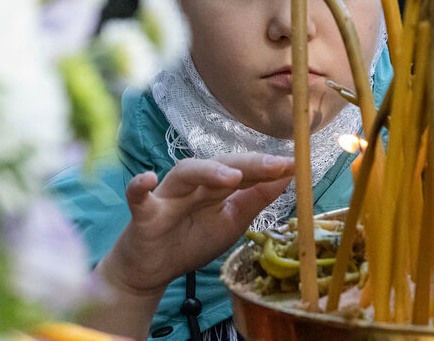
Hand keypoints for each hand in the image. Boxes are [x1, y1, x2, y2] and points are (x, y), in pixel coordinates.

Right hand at [100, 152, 293, 296]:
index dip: (267, 166)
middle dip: (248, 164)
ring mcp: (167, 196)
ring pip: (186, 173)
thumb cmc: (192, 240)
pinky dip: (140, 187)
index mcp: (216, 186)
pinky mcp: (143, 214)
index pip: (243, 170)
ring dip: (208, 171)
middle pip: (219, 165)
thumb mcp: (232, 222)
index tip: (295, 163)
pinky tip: (148, 179)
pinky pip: (139, 197)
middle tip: (275, 165)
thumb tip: (287, 174)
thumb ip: (256, 199)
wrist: (152, 269)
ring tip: (232, 177)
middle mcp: (194, 184)